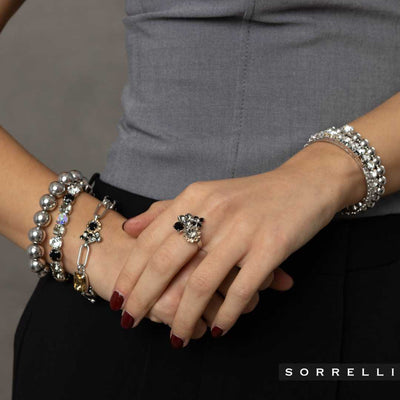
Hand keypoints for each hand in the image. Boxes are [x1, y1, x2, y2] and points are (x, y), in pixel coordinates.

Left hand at [111, 141, 363, 347]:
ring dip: (185, 316)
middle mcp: (215, 211)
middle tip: (131, 322)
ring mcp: (243, 229)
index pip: (150, 242)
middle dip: (144, 298)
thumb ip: (167, 211)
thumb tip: (130, 229)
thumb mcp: (206, 194)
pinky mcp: (272, 246)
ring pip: (203, 283)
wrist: (304, 183)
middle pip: (166, 263)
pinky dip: (227, 314)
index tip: (119, 300)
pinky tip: (217, 329)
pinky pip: (242, 288)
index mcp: (195, 197)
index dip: (130, 274)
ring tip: (177, 337)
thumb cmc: (252, 195)